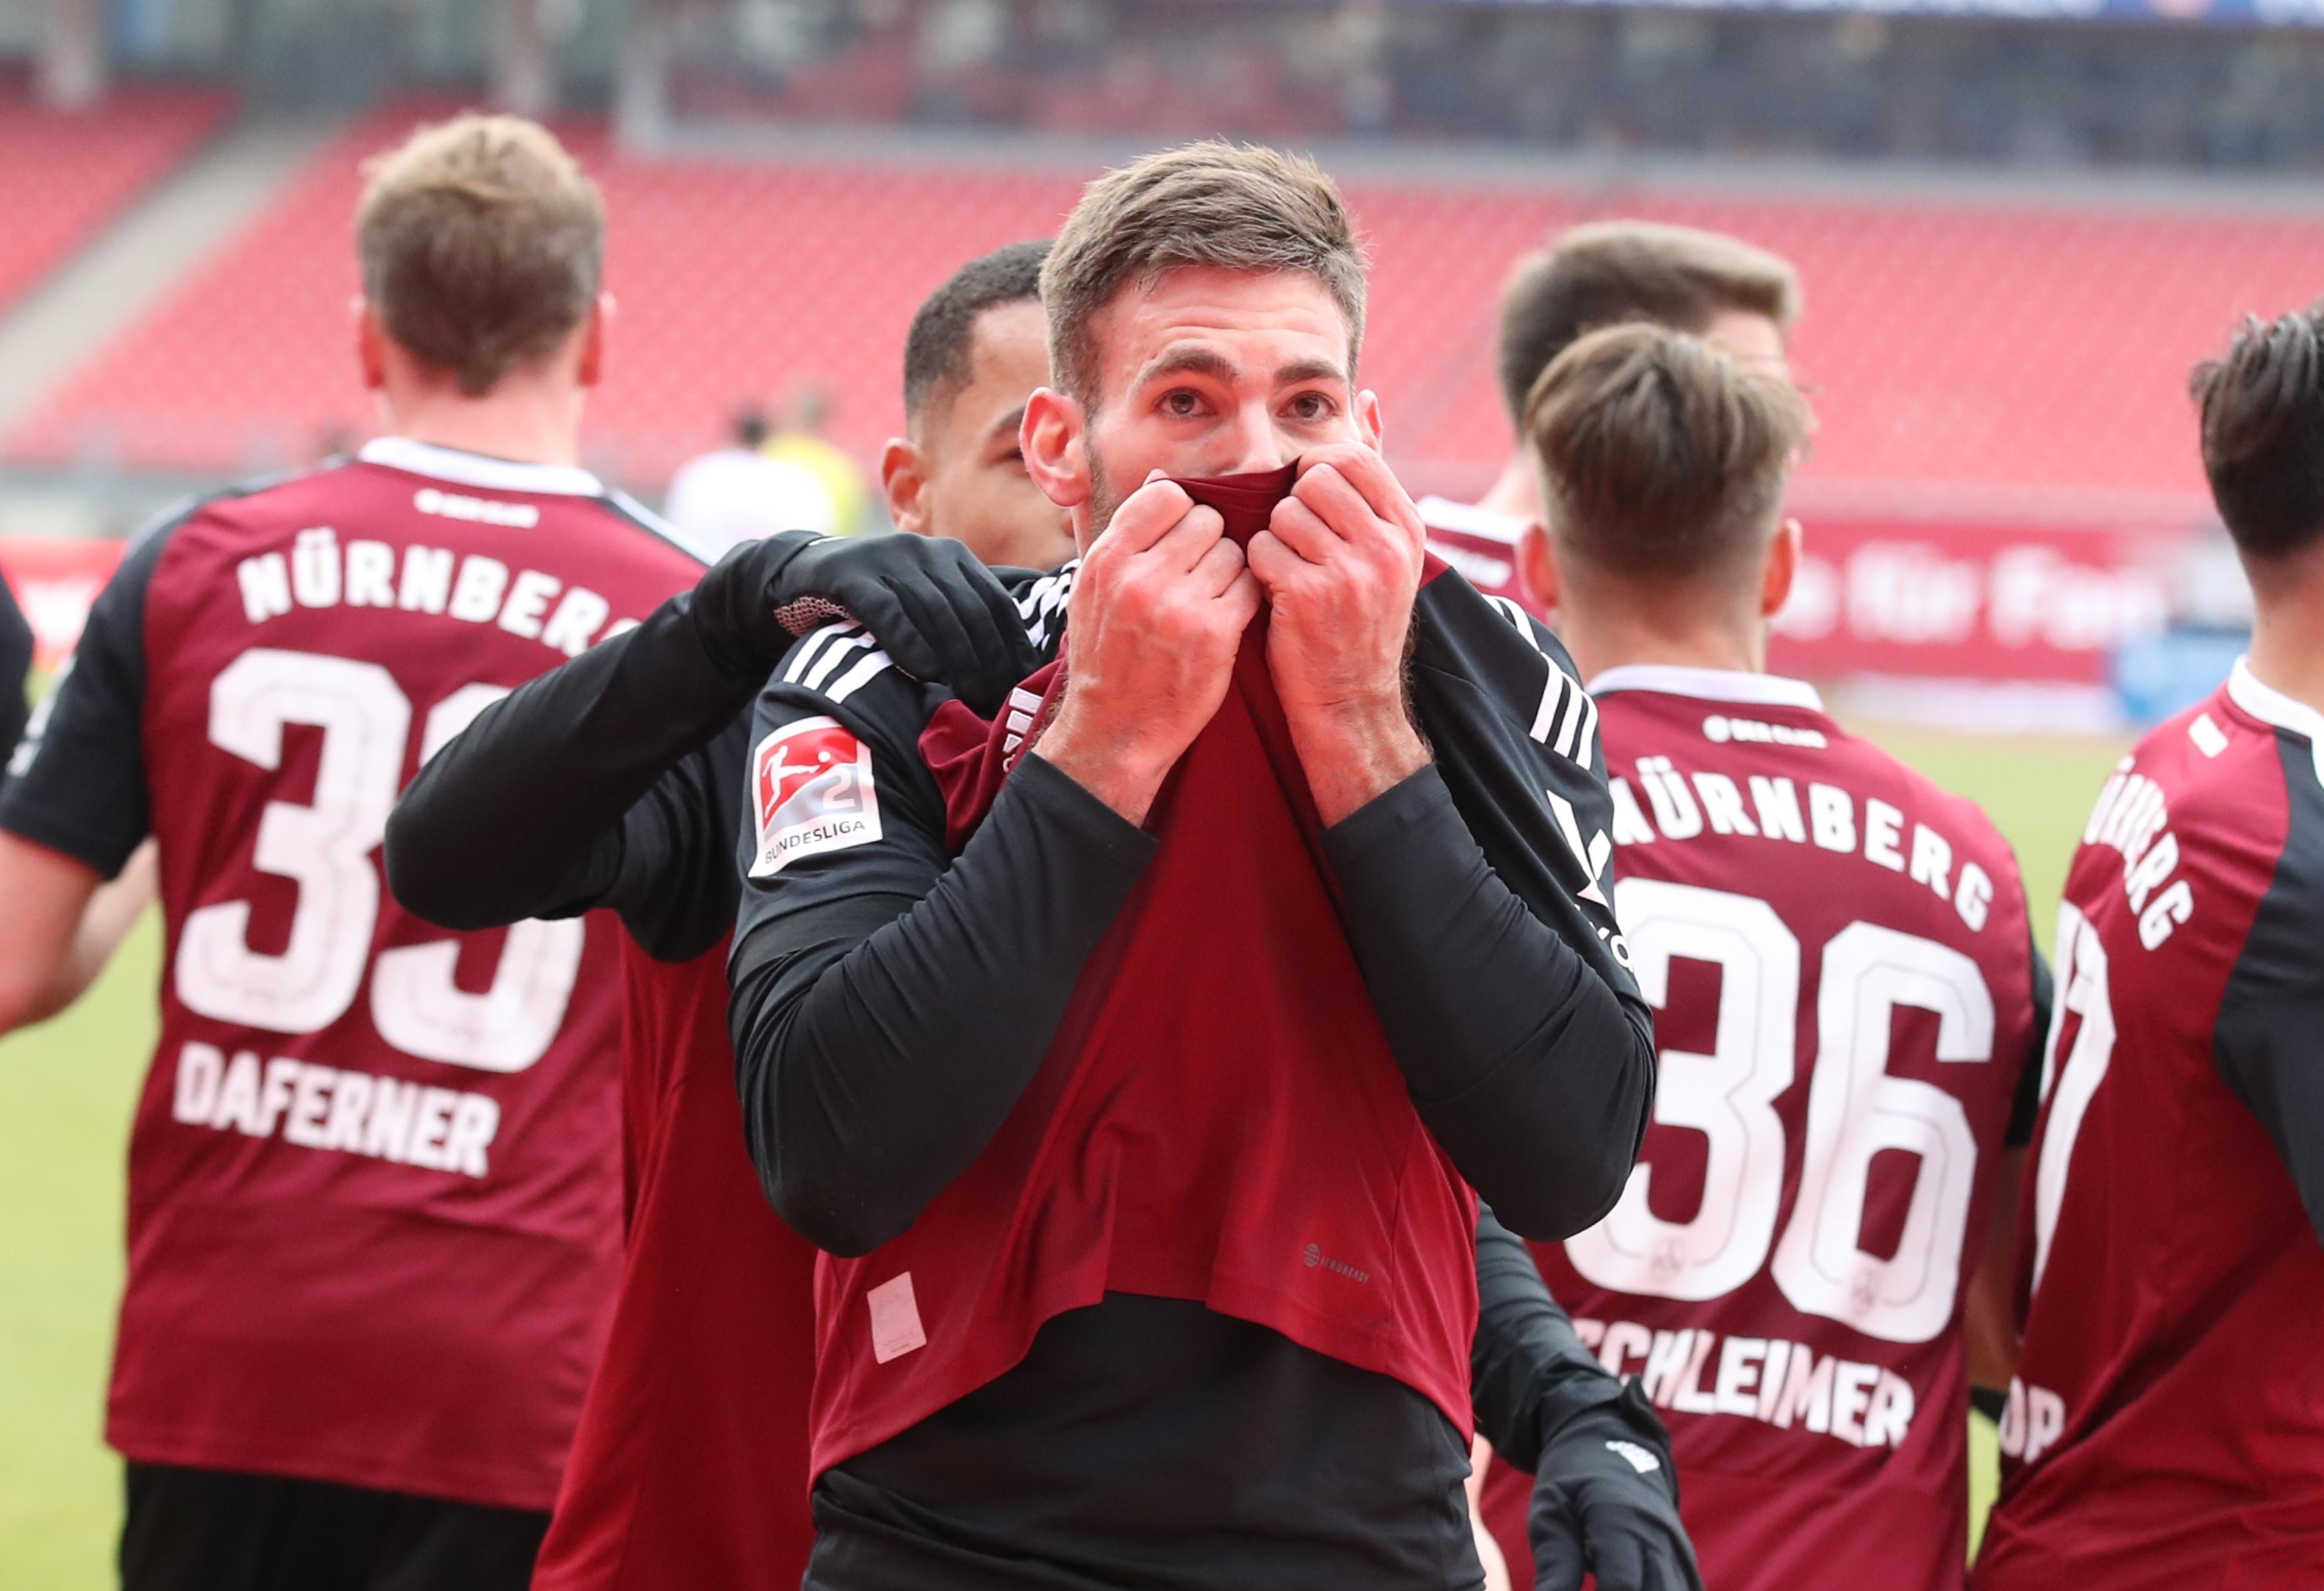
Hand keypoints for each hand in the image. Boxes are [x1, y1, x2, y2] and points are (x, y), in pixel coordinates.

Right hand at [693, 532, 1041, 718]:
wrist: (797, 579)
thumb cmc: (874, 601)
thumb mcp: (925, 599)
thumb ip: (970, 609)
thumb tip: (1034, 635)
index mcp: (954, 557)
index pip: (997, 602)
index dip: (1013, 646)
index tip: (1026, 688)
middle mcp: (925, 551)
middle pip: (969, 610)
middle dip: (988, 660)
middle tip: (998, 704)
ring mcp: (887, 558)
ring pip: (933, 611)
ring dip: (955, 658)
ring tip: (969, 698)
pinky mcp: (850, 575)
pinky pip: (887, 609)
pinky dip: (908, 641)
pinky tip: (924, 673)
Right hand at [1035, 474, 1258, 824]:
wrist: (1115, 729)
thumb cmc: (1109, 655)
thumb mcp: (1095, 590)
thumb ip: (1127, 534)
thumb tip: (1162, 477)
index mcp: (1107, 560)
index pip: (1166, 496)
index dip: (1182, 511)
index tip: (1181, 537)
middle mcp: (1140, 577)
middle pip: (1205, 519)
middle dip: (1209, 540)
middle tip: (1200, 571)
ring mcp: (1178, 605)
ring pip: (1232, 551)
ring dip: (1229, 570)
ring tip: (1209, 597)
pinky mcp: (1213, 634)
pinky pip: (1247, 587)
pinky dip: (1242, 599)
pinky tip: (1224, 618)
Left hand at [1244, 443, 1428, 823]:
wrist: (1351, 702)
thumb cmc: (1356, 617)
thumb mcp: (1384, 546)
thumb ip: (1371, 473)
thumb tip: (1365, 398)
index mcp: (1407, 526)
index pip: (1351, 457)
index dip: (1316, 476)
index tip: (1312, 510)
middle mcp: (1387, 545)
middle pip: (1312, 480)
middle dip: (1292, 507)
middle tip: (1300, 548)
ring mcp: (1352, 571)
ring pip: (1283, 514)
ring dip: (1273, 541)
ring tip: (1291, 573)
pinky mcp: (1311, 597)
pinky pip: (1261, 550)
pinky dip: (1258, 571)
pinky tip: (1277, 596)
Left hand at [1530, 1384, 1701, 1590]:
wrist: (1614, 1450)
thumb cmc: (1573, 1483)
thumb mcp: (1551, 1512)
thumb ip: (1555, 1564)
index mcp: (1621, 1520)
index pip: (1622, 1585)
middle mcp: (1659, 1537)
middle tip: (1593, 1583)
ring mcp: (1679, 1552)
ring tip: (1604, 1581)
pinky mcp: (1686, 1563)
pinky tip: (1628, 1585)